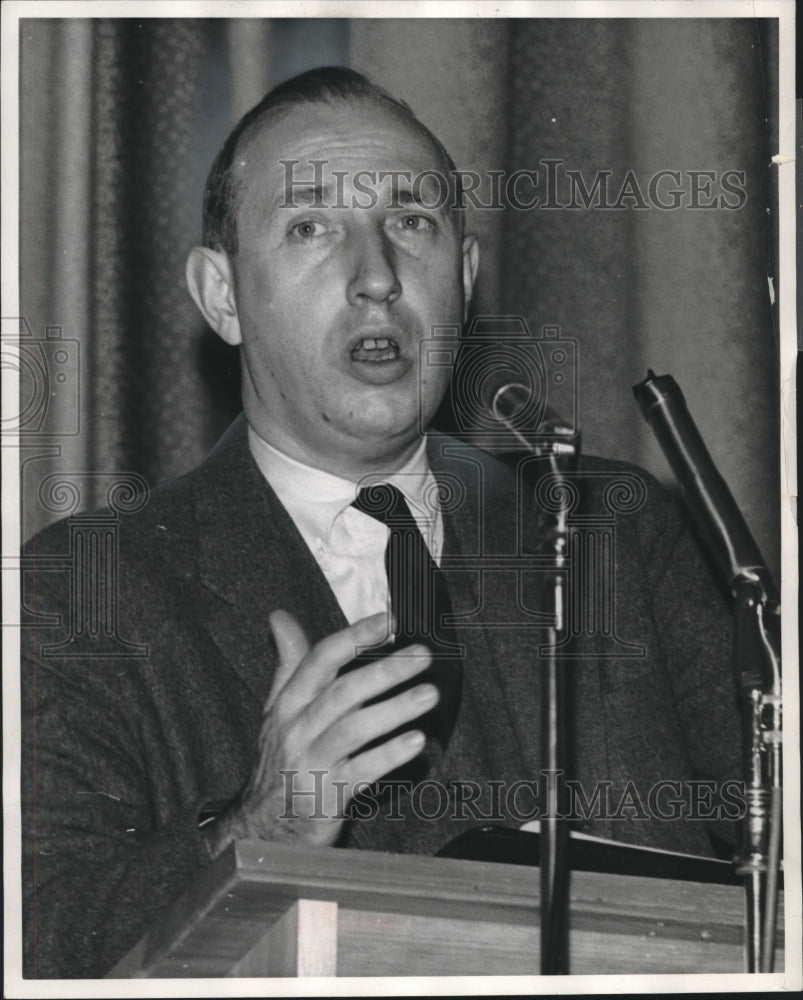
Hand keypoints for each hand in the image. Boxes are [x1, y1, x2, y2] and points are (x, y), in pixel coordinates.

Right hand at [201, 610, 436, 856]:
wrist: (260, 827)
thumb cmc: (279, 759)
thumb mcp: (277, 709)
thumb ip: (288, 663)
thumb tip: (279, 616)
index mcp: (287, 703)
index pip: (320, 660)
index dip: (354, 637)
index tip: (389, 619)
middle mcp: (296, 729)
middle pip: (342, 692)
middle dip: (384, 671)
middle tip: (423, 655)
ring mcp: (310, 763)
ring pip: (353, 730)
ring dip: (393, 710)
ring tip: (429, 694)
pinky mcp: (326, 798)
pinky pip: (360, 773)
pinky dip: (388, 756)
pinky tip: (417, 743)